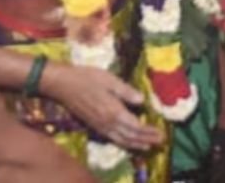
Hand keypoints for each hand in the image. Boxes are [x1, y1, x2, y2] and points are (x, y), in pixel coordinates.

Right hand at [43, 63, 163, 151]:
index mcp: (113, 112)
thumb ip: (126, 91)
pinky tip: (129, 142)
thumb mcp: (109, 80)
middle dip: (147, 140)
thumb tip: (142, 101)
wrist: (63, 85)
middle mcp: (108, 123)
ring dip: (136, 144)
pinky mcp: (94, 127)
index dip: (149, 131)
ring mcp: (100, 127)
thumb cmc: (87, 78)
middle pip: (131, 136)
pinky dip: (124, 143)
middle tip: (161, 142)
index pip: (136, 126)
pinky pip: (112, 139)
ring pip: (122, 140)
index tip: (162, 133)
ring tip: (149, 146)